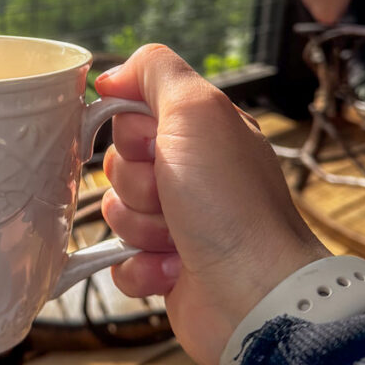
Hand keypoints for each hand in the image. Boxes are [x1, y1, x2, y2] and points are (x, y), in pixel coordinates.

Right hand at [96, 46, 328, 364]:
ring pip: (116, 213)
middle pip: (119, 164)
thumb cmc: (229, 201)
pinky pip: (120, 260)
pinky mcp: (165, 268)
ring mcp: (179, 223)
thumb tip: (111, 75)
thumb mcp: (197, 109)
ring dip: (141, 228)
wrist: (253, 294)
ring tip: (179, 240)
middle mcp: (192, 173)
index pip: (133, 114)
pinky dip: (140, 267)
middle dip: (136, 184)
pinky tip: (172, 271)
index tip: (156, 146)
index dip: (132, 132)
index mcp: (201, 132)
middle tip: (172, 196)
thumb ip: (155, 70)